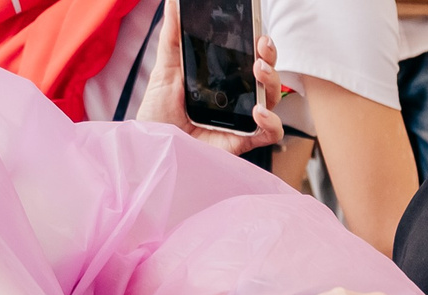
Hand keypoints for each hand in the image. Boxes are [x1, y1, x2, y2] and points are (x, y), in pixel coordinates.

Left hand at [139, 0, 283, 152]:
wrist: (153, 147)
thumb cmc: (159, 114)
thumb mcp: (165, 69)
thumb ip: (173, 37)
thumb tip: (173, 4)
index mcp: (224, 79)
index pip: (250, 58)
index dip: (259, 45)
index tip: (257, 31)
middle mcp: (238, 98)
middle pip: (267, 75)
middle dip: (270, 57)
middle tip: (261, 46)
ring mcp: (243, 119)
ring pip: (274, 99)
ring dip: (272, 82)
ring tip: (259, 71)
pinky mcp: (244, 141)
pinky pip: (270, 133)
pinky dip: (271, 121)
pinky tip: (258, 111)